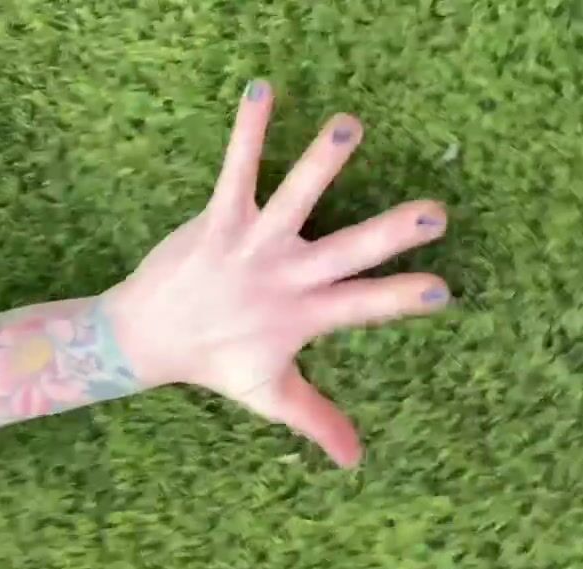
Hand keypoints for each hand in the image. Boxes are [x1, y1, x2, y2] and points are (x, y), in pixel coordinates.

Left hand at [104, 81, 448, 466]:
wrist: (141, 339)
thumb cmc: (213, 362)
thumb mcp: (267, 394)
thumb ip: (316, 420)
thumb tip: (354, 461)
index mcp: (303, 315)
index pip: (363, 308)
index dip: (400, 298)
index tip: (441, 290)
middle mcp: (282, 278)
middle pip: (345, 252)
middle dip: (388, 233)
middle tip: (433, 211)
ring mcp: (250, 246)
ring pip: (292, 200)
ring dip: (319, 164)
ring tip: (346, 127)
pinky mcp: (217, 221)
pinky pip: (236, 170)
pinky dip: (248, 132)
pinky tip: (261, 92)